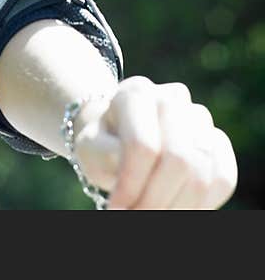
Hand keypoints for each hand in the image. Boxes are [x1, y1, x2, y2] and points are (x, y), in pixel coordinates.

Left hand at [71, 76, 237, 209]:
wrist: (121, 137)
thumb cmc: (102, 144)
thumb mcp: (90, 148)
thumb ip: (106, 156)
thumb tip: (129, 176)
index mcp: (135, 94)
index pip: (142, 145)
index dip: (132, 184)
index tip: (117, 209)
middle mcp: (171, 99)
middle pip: (178, 159)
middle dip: (157, 200)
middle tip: (138, 218)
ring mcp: (199, 118)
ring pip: (204, 171)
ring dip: (179, 207)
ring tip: (154, 217)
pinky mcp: (218, 140)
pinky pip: (224, 178)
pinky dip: (204, 204)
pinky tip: (179, 211)